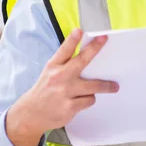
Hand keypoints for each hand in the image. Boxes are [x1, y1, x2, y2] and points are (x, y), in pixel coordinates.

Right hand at [6, 28, 118, 145]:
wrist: (31, 114)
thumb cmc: (45, 91)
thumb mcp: (50, 73)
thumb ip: (65, 64)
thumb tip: (89, 55)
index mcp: (53, 67)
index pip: (64, 51)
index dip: (72, 40)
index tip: (79, 30)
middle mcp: (59, 77)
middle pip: (81, 61)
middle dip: (94, 49)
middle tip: (104, 40)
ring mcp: (65, 92)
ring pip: (93, 86)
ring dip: (105, 86)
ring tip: (114, 87)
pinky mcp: (70, 106)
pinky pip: (89, 100)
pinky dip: (89, 99)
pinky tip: (83, 100)